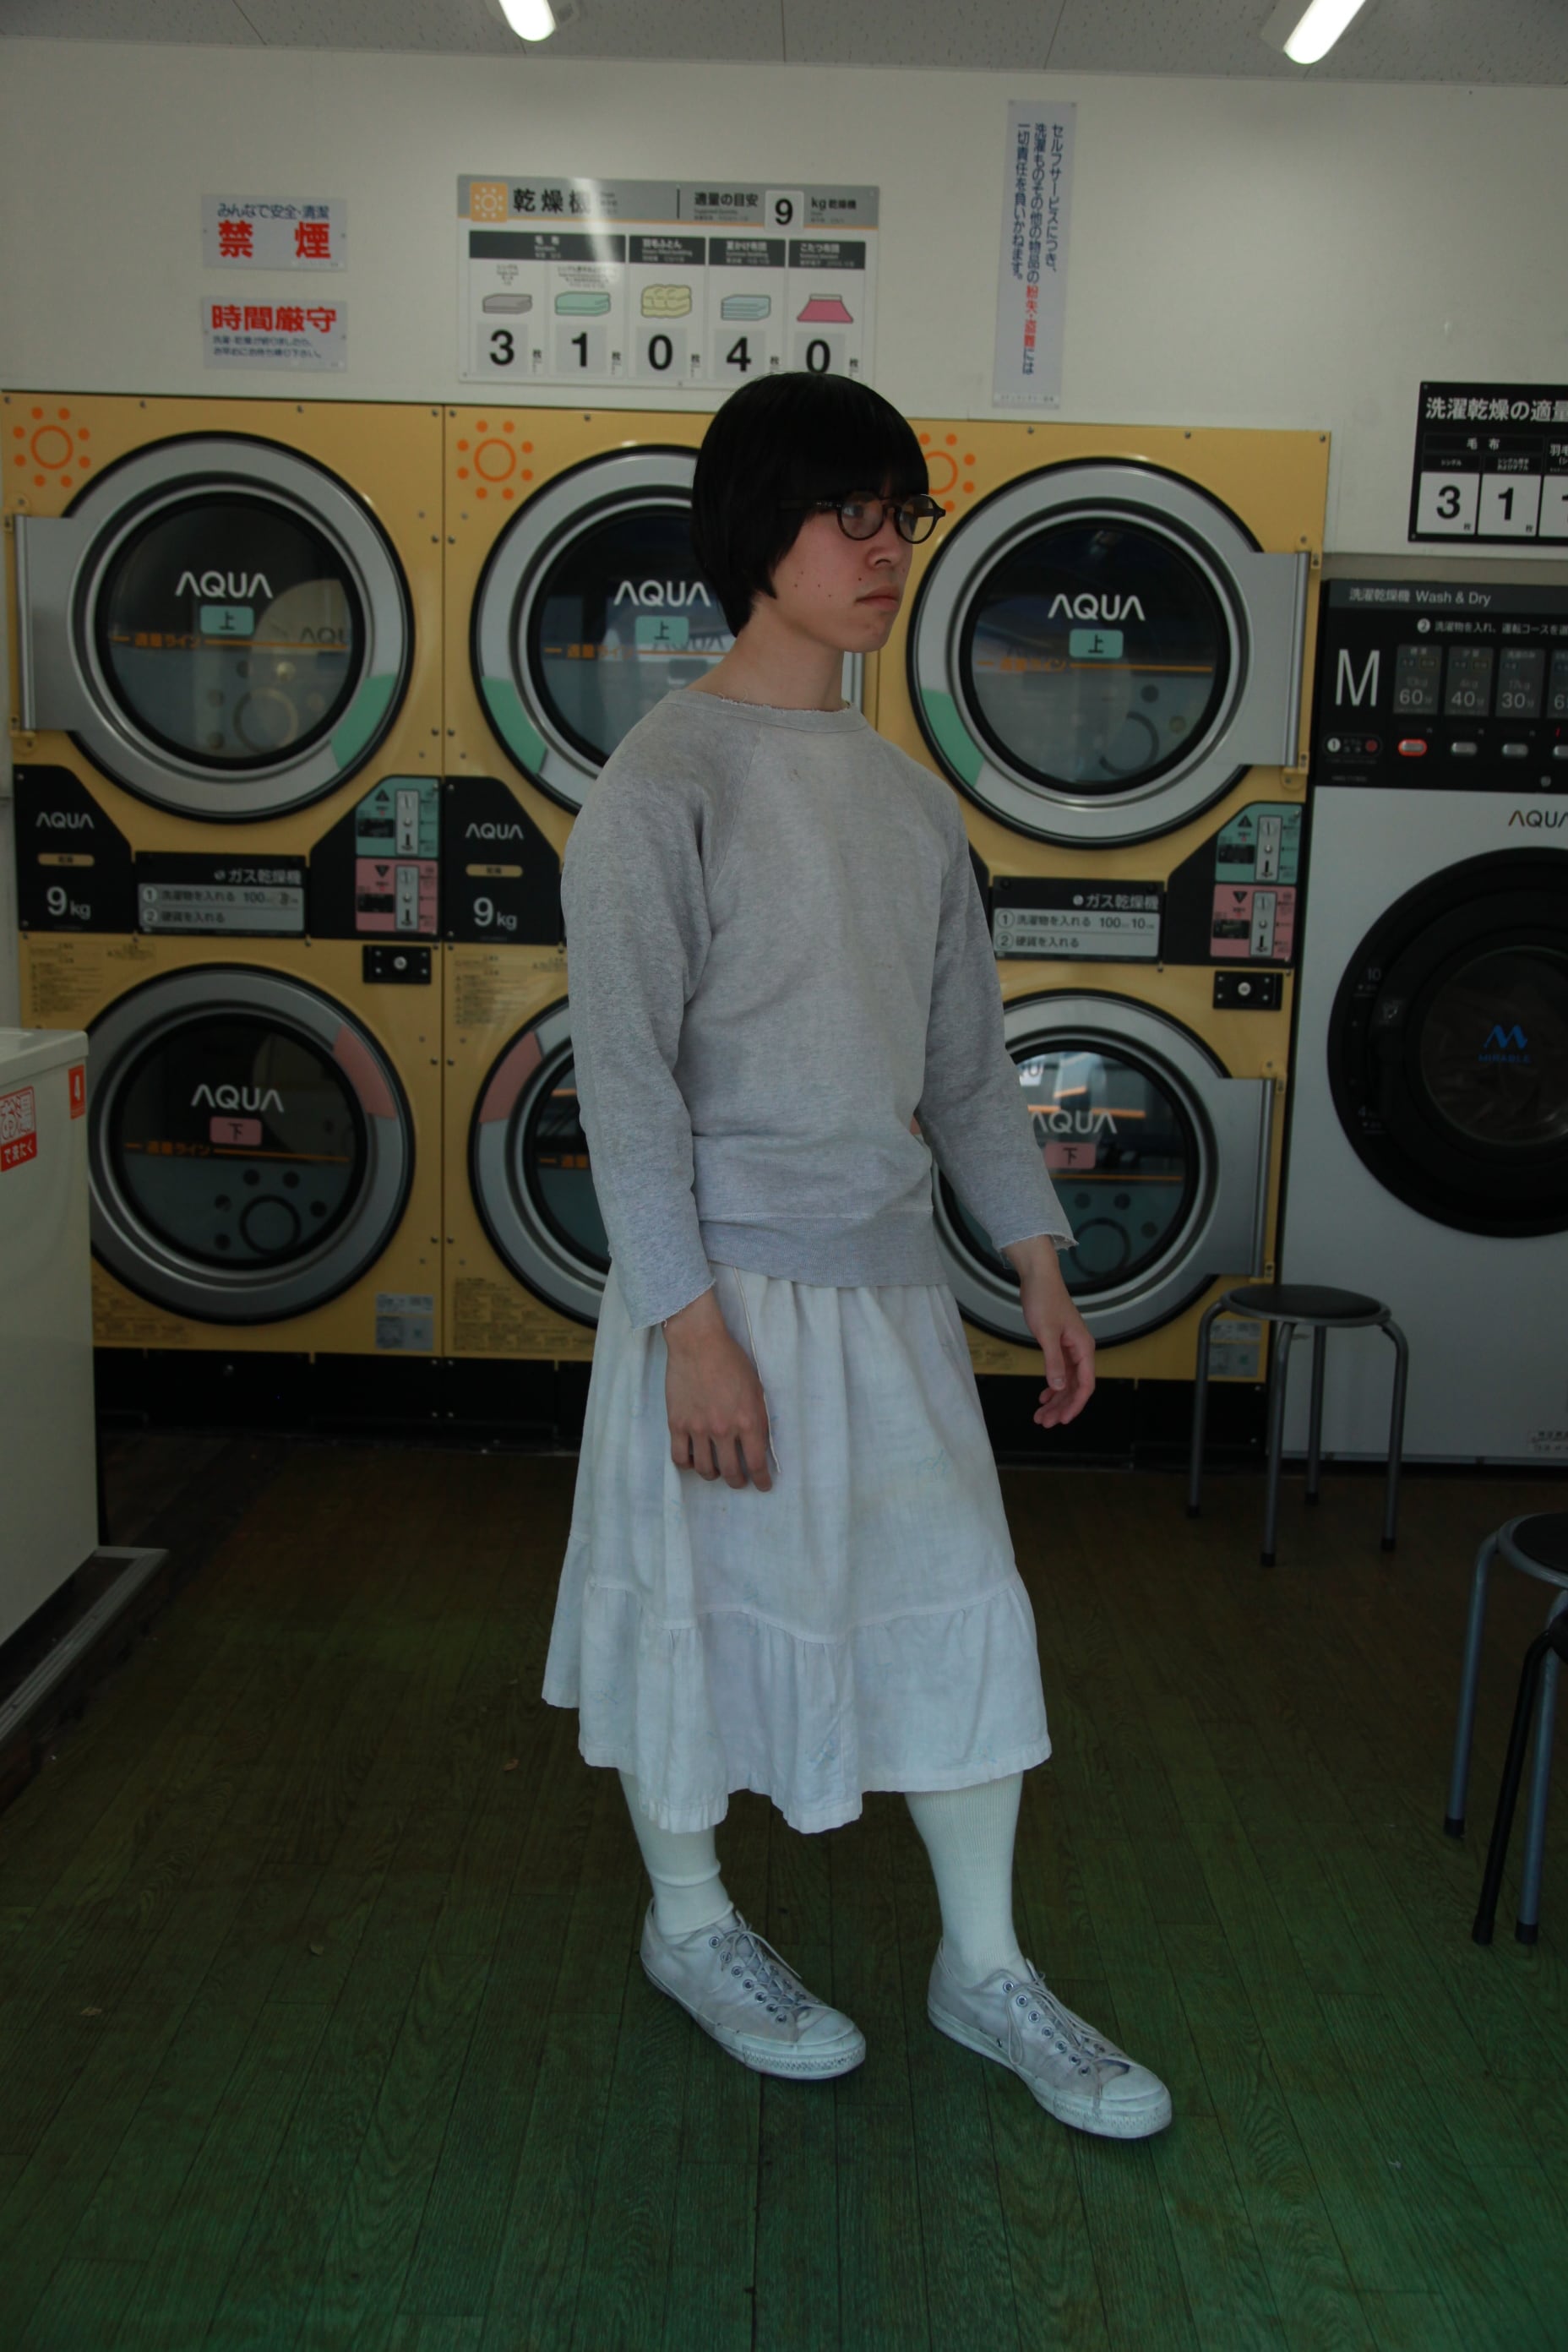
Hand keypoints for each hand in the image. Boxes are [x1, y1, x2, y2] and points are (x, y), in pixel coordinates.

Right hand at [662, 1286, 774, 1489]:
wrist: (698, 1343)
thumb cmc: (731, 1361)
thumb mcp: (757, 1389)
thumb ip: (758, 1418)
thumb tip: (759, 1443)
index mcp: (748, 1420)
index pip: (757, 1463)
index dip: (761, 1480)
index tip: (763, 1486)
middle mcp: (723, 1429)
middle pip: (731, 1472)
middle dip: (737, 1482)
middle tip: (739, 1481)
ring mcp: (698, 1428)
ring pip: (704, 1469)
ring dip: (712, 1475)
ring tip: (715, 1471)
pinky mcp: (677, 1423)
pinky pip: (680, 1457)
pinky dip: (687, 1465)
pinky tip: (693, 1460)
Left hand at [1004, 1239, 1095, 1430]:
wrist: (1038, 1278)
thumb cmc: (1044, 1300)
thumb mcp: (1046, 1333)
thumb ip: (1053, 1362)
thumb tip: (1058, 1388)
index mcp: (1083, 1348)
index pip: (1085, 1385)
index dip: (1075, 1405)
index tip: (1063, 1420)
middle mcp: (1080, 1350)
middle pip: (1076, 1387)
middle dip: (1061, 1406)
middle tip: (1044, 1422)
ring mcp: (1071, 1348)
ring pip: (1067, 1382)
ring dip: (1055, 1399)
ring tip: (1041, 1415)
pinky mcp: (1060, 1344)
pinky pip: (1060, 1372)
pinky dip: (1052, 1385)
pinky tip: (1043, 1395)